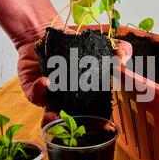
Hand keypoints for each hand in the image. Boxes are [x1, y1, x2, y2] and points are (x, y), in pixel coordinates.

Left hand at [17, 23, 132, 125]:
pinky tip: (46, 80)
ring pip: (49, 115)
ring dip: (51, 118)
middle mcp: (68, 99)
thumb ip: (120, 50)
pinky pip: (35, 95)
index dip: (98, 123)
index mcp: (86, 94)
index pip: (94, 113)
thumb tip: (124, 58)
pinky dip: (40, 90)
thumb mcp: (102, 44)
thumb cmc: (73, 43)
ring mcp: (50, 97)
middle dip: (71, 126)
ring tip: (53, 114)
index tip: (103, 126)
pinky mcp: (33, 89)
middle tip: (73, 125)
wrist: (46, 33)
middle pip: (71, 120)